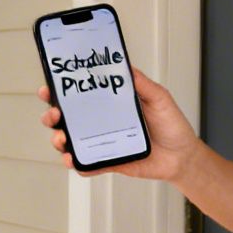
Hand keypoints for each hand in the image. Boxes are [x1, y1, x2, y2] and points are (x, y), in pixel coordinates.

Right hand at [39, 65, 197, 182]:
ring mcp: (102, 143)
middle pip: (66, 119)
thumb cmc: (171, 125)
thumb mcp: (159, 98)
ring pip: (70, 142)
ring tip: (61, 139)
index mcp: (108, 104)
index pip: (78, 96)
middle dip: (51, 116)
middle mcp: (100, 123)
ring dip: (58, 140)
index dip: (59, 91)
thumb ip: (142, 84)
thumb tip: (124, 67)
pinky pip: (87, 165)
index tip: (49, 87)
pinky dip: (77, 164)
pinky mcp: (108, 162)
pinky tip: (73, 160)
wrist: (183, 156)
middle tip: (54, 114)